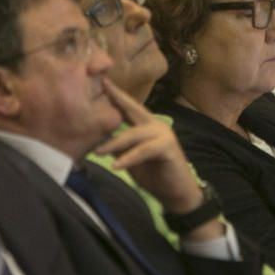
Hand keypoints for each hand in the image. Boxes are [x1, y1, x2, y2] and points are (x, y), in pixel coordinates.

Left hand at [94, 79, 205, 216]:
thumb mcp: (129, 158)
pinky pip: (144, 150)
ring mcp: (163, 135)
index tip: (100, 80)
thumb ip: (118, 146)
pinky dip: (129, 158)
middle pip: (133, 109)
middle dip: (117, 97)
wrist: (177, 193)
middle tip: (100, 86)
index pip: (128, 107)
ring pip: (134, 134)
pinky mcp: (168, 147)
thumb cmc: (154, 175)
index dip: (114, 94)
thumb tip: (97, 138)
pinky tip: (116, 166)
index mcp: (146, 125)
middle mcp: (155, 125)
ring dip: (114, 143)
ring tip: (97, 152)